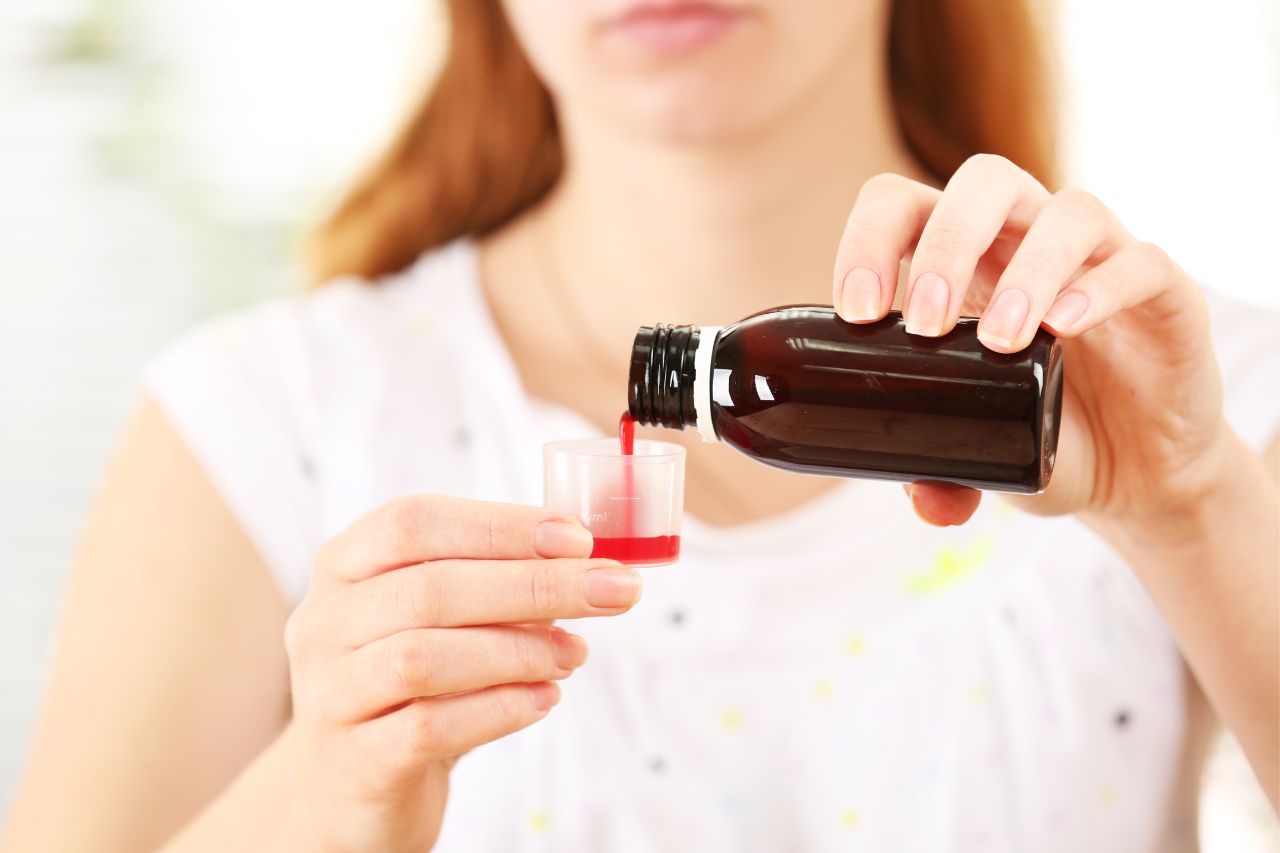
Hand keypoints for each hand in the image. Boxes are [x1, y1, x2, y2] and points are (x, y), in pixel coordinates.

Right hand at [279, 496, 640, 852]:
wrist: (345, 785)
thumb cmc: (406, 683)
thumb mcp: (436, 619)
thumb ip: (492, 583)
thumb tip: (587, 564)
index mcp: (344, 567)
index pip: (413, 523)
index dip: (499, 525)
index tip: (578, 539)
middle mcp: (324, 624)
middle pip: (431, 589)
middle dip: (535, 585)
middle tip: (612, 590)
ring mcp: (331, 695)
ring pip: (423, 658)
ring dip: (518, 650)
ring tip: (576, 653)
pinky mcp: (355, 761)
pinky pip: (429, 727)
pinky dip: (499, 708)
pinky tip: (544, 699)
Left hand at [832, 154, 1226, 532]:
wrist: (1137, 473)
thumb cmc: (1041, 434)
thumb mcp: (977, 455)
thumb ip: (940, 472)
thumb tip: (926, 502)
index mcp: (964, 261)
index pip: (905, 206)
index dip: (869, 240)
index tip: (858, 313)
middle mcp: (1028, 241)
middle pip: (983, 183)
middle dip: (944, 246)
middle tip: (926, 324)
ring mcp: (1098, 260)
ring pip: (1067, 211)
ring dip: (1026, 271)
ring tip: (1002, 344)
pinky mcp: (1164, 293)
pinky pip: (1142, 262)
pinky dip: (1102, 287)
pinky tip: (1066, 328)